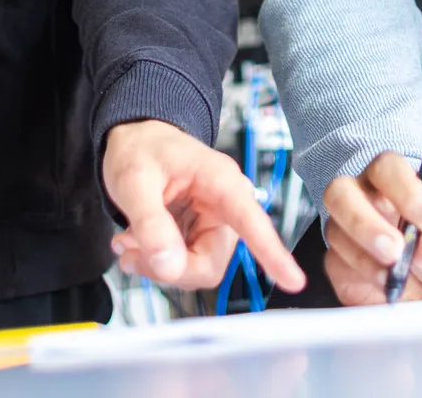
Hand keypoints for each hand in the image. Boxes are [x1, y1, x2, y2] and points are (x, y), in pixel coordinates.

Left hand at [104, 119, 304, 292]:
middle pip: (210, 263)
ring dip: (158, 266)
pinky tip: (134, 244)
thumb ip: (150, 222)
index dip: (272, 253)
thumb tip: (169, 267)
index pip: (252, 222)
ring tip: (127, 242)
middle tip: (130, 250)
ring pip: (196, 271)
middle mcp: (226, 207)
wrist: (134, 142)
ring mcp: (214, 226)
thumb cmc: (140, 150)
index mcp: (221, 183)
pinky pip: (184, 268)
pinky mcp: (199, 237)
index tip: (294, 280)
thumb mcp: (134, 180)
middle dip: (169, 267)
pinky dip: (156, 263)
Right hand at [323, 151, 421, 305]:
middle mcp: (359, 196)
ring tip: (394, 278)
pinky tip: (385, 289)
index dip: (407, 192)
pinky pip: (337, 266)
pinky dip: (363, 280)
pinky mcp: (336, 262)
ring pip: (336, 232)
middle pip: (341, 192)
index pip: (387, 168)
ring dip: (366, 259)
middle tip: (395, 251)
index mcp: (391, 178)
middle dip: (366, 223)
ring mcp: (342, 228)